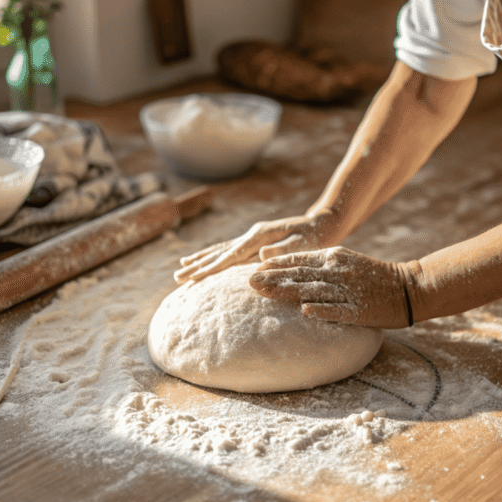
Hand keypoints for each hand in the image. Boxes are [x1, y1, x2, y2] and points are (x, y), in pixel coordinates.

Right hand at [174, 210, 341, 283]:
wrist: (323, 224)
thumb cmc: (316, 237)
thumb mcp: (303, 245)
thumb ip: (282, 250)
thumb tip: (261, 255)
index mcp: (260, 237)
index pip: (231, 255)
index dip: (212, 268)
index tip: (195, 277)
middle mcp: (252, 235)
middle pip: (220, 252)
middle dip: (198, 265)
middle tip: (178, 277)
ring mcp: (252, 236)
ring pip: (221, 250)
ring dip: (201, 260)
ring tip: (182, 268)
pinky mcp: (255, 241)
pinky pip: (229, 250)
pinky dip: (214, 255)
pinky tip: (204, 259)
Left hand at [249, 246, 416, 328]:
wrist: (409, 287)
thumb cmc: (374, 277)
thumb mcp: (346, 262)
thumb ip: (321, 265)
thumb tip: (293, 270)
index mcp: (334, 258)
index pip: (298, 261)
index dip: (275, 265)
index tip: (252, 269)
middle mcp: (338, 271)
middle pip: (299, 274)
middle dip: (272, 278)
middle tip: (248, 281)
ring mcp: (348, 290)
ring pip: (313, 290)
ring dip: (287, 291)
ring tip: (264, 293)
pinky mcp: (359, 309)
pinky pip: (338, 310)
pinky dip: (322, 310)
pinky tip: (305, 311)